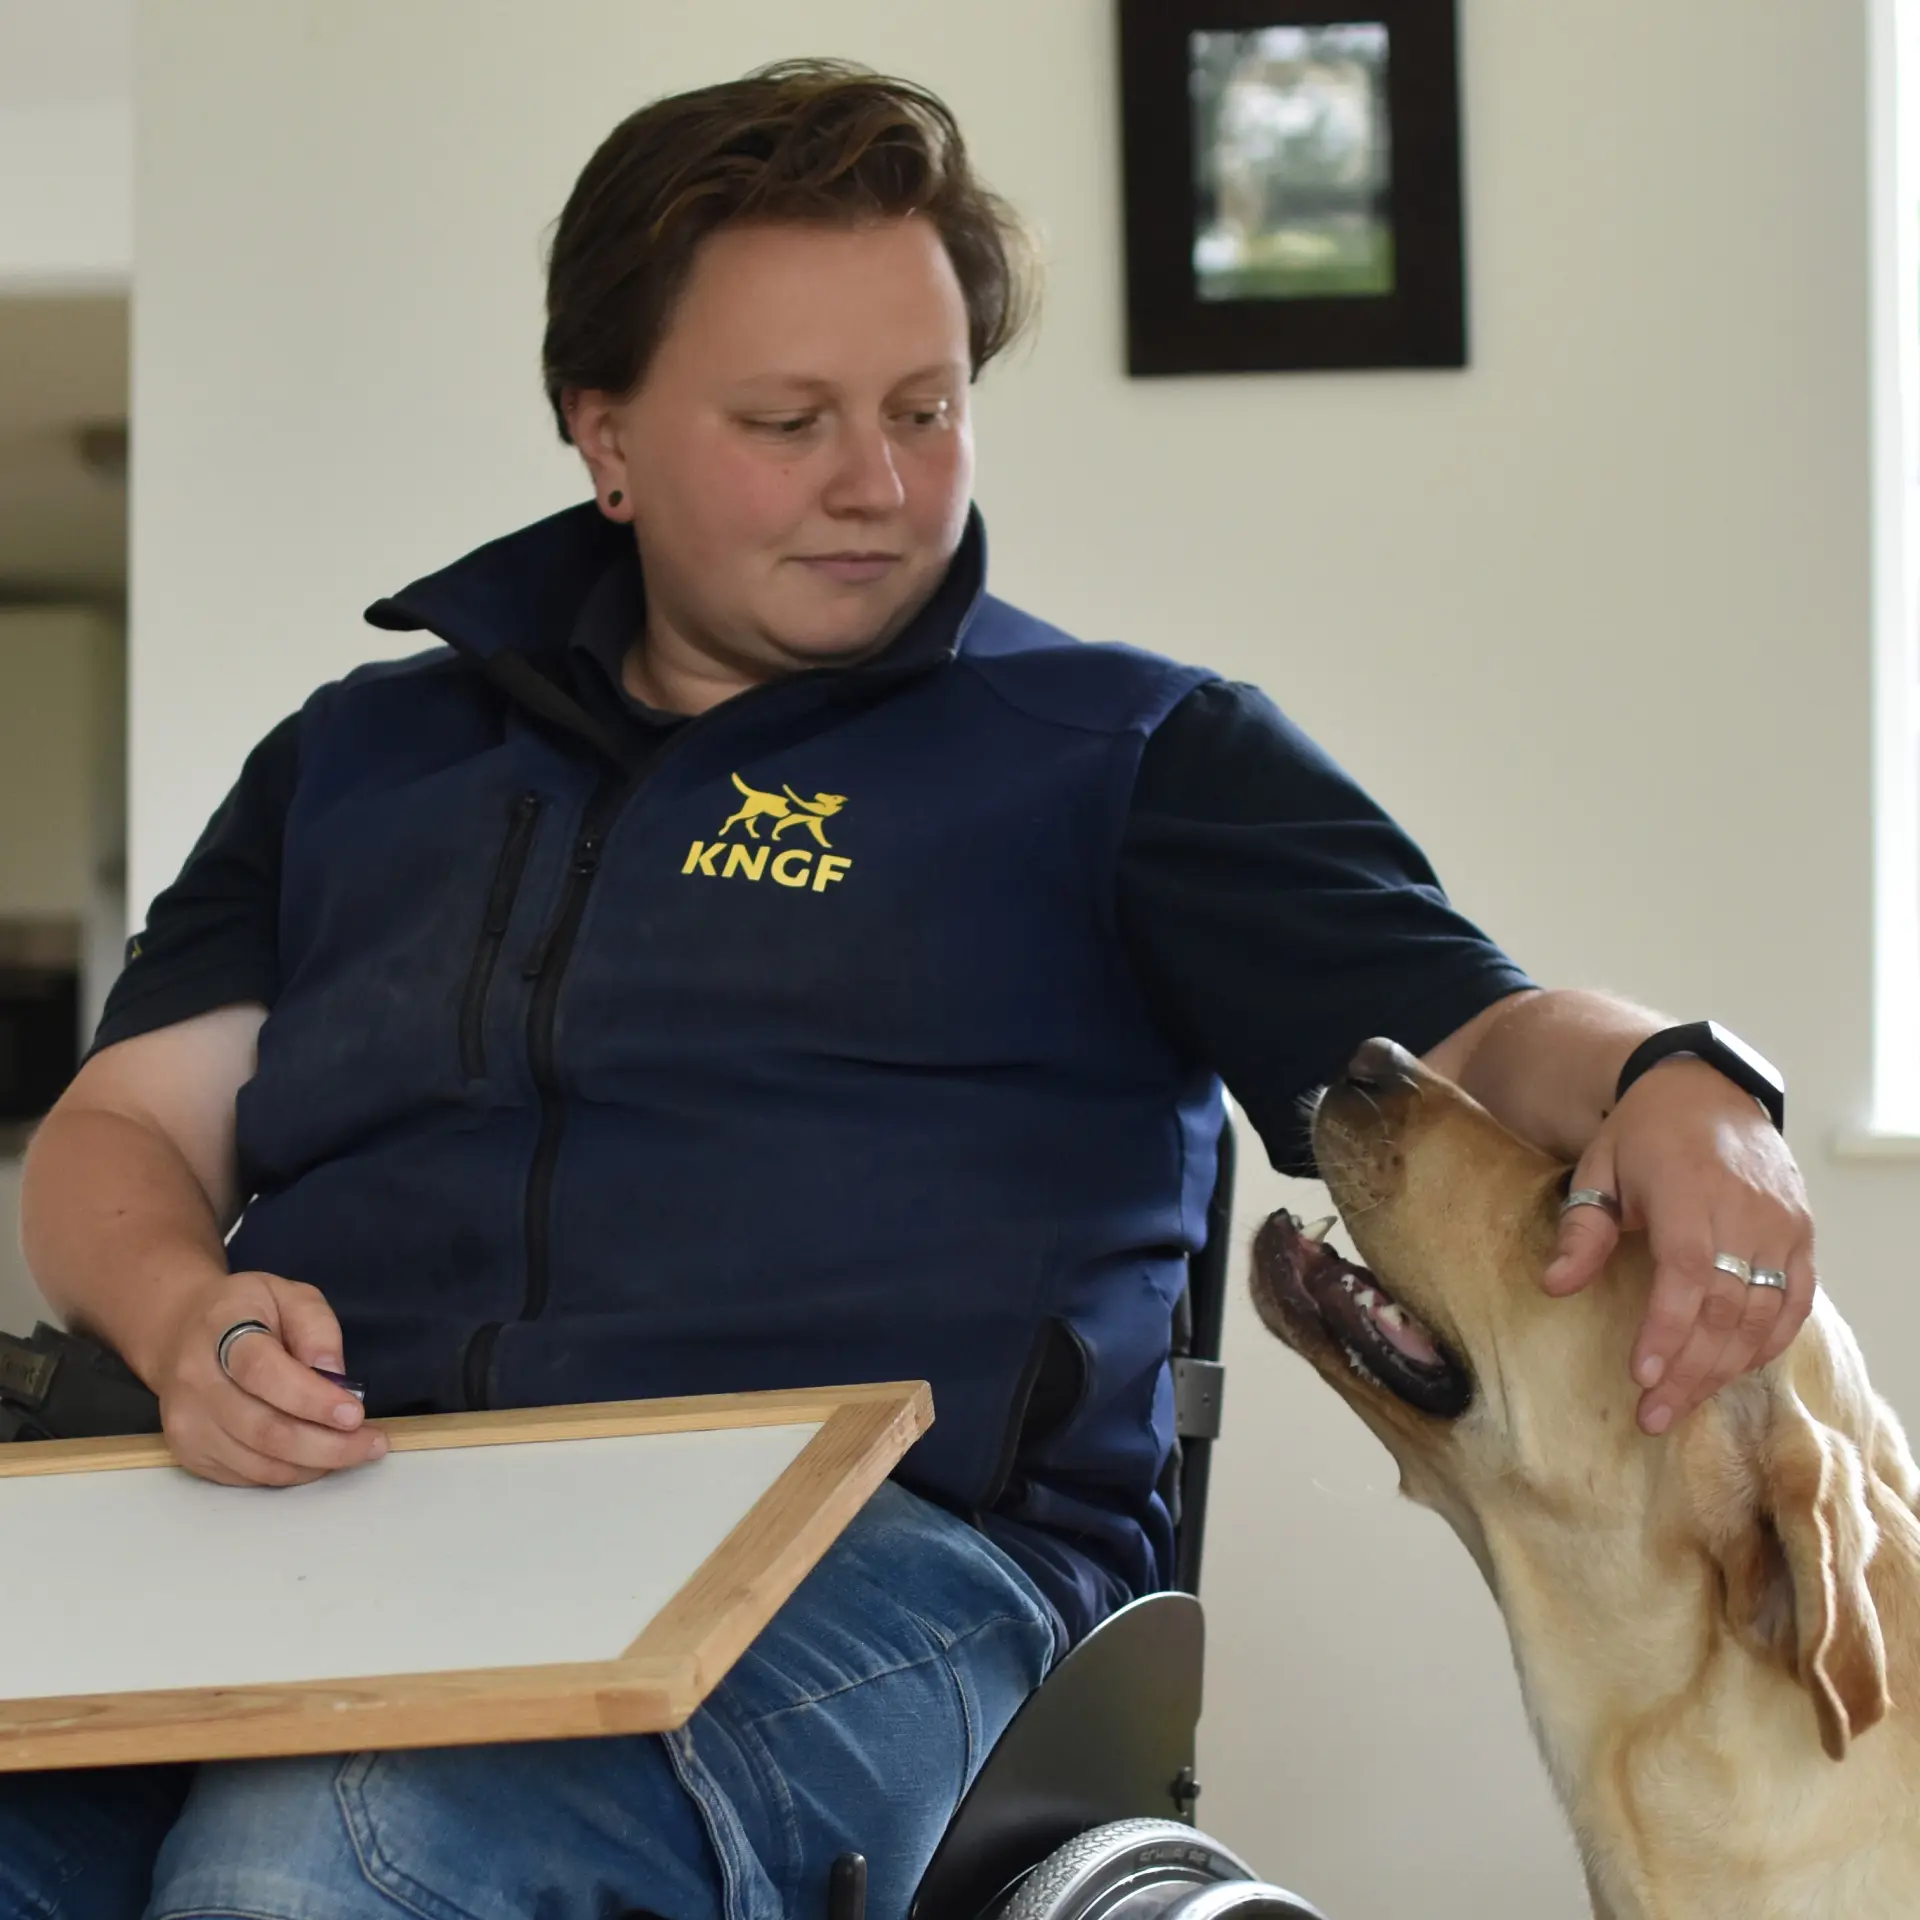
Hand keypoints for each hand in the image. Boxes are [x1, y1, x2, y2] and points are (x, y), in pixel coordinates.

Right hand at [153, 1270, 387, 1485]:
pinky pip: (247, 1476)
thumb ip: (316, 1327)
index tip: (354, 1413)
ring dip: (315, 1464)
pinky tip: (318, 1456)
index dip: (311, 1398)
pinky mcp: (190, 1453)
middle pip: (264, 1429)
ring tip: (355, 1450)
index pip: (263, 1373)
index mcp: (219, 1331)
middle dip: (327, 1445)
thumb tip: (334, 1376)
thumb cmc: (245, 1312)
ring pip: (258, 1462)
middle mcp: (195, 1383)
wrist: (178, 1332)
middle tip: (371, 1443)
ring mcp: (187, 1424)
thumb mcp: (288, 1294)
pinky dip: (291, 1473)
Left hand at [1539, 1058, 1814, 1433]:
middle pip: (1725, 1307)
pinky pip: (1795, 1303)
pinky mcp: (1802, 1236)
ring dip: (1722, 1367)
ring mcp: (1782, 1226)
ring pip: (1762, 1314)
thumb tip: (1554, 1285)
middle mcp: (1746, 1212)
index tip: (1643, 1375)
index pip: (1687, 1273)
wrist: (1706, 1089)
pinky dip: (1766, 1343)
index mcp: (1692, 1191)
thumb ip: (1583, 1229)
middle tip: (1653, 1414)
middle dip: (1689, 1369)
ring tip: (1680, 1404)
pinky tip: (1731, 1372)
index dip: (1668, 1329)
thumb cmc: (1643, 1134)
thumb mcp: (1600, 1168)